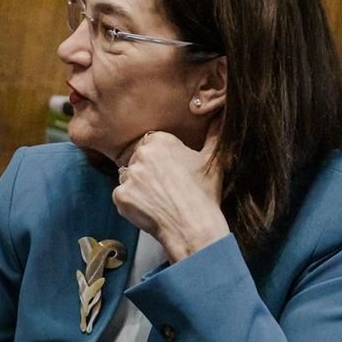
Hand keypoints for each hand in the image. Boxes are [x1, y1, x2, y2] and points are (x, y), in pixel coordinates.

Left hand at [112, 122, 228, 261]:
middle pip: (137, 160)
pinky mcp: (120, 195)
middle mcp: (141, 154)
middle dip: (147, 173)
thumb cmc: (205, 194)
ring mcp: (128, 176)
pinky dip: (132, 203)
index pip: (150, 145)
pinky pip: (122, 196)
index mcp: (160, 141)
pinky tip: (150, 209)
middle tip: (166, 189)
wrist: (194, 227)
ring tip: (159, 200)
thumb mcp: (214, 159)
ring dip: (138, 187)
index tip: (170, 173)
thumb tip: (221, 115)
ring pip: (128, 178)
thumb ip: (214, 133)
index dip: (160, 161)